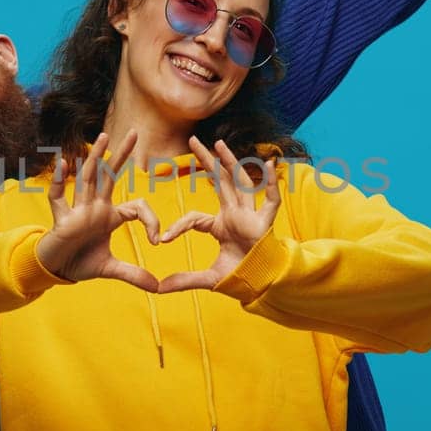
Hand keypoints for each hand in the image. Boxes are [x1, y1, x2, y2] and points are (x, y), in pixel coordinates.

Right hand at [36, 130, 160, 289]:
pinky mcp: (61, 219)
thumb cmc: (81, 262)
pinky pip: (59, 197)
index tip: (157, 240)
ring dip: (95, 158)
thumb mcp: (111, 269)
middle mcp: (95, 207)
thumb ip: (133, 274)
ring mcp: (78, 210)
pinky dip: (60, 181)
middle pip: (110, 176)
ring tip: (103, 137)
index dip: (151, 220)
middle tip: (135, 133)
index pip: (136, 207)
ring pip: (88, 179)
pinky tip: (64, 163)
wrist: (56, 270)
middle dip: (122, 155)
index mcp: (110, 216)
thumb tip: (158, 287)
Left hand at [156, 138, 280, 292]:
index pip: (195, 217)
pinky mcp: (265, 223)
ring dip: (230, 162)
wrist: (260, 285)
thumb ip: (184, 280)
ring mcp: (250, 216)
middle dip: (206, 161)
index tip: (163, 239)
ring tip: (218, 143)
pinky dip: (272, 183)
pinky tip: (269, 164)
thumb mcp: (207, 278)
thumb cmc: (239, 276)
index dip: (179, 227)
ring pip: (240, 182)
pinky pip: (271, 200)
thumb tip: (158, 289)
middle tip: (192, 141)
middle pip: (219, 181)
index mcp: (221, 225)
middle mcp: (235, 214)